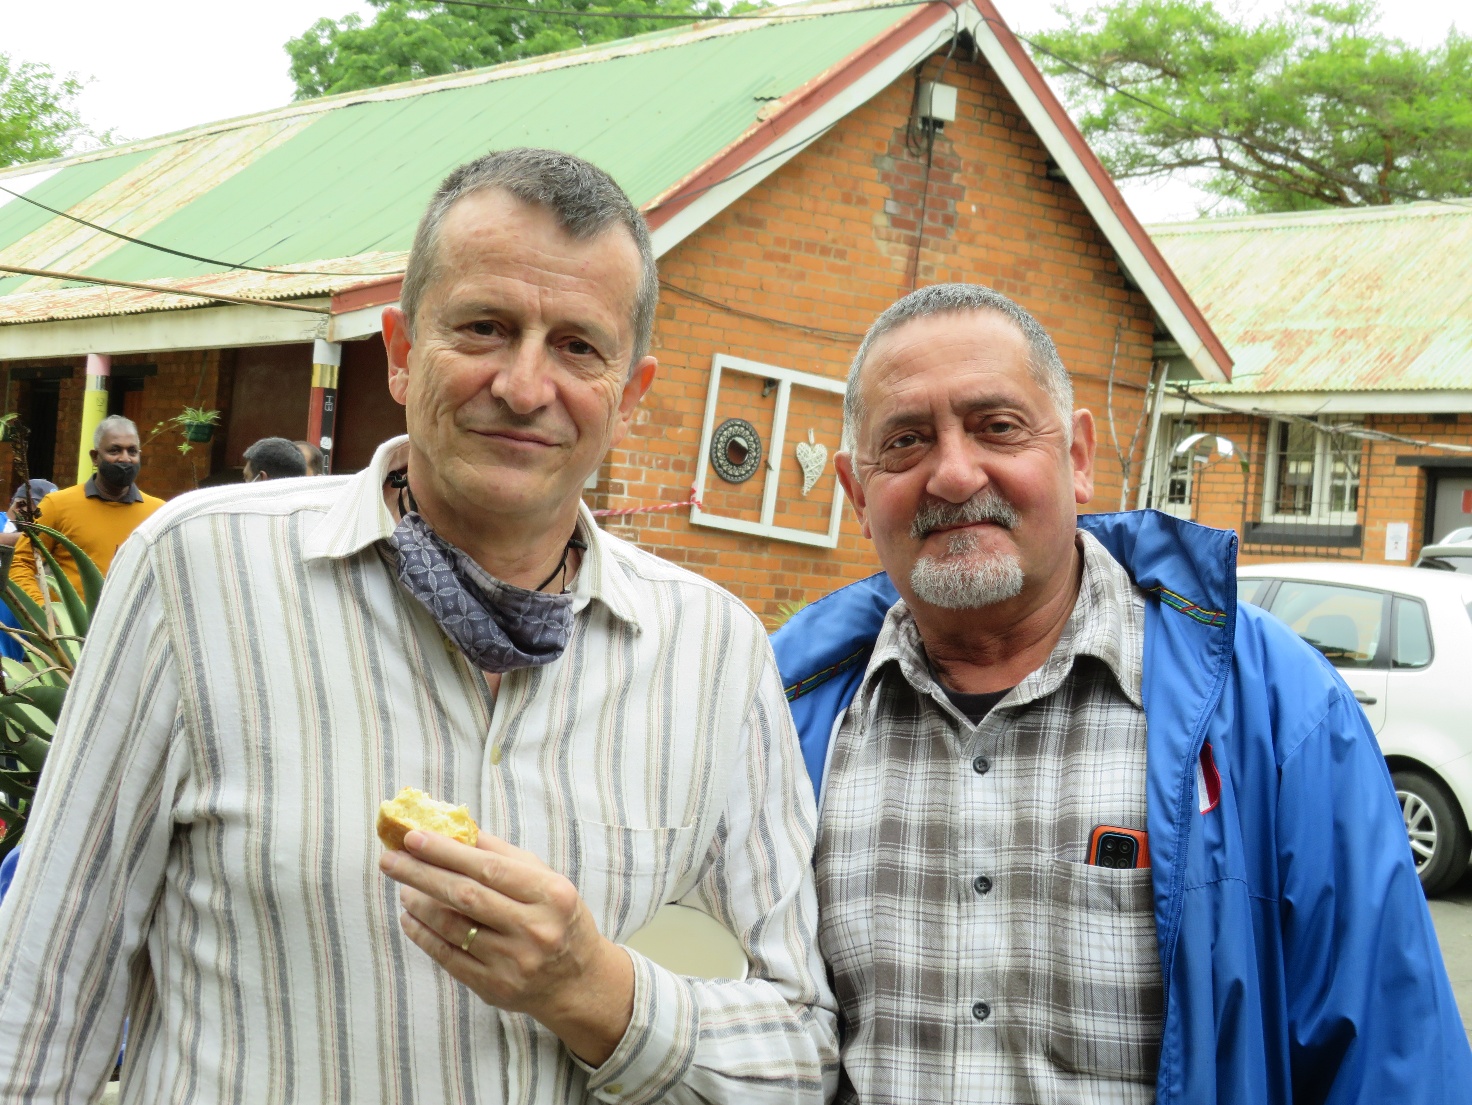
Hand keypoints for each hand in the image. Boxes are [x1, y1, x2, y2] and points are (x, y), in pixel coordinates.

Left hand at [380, 829, 634, 1065]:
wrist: (577, 981)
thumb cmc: (558, 918)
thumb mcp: (546, 880)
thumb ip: (503, 854)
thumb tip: (455, 828)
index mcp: (550, 895)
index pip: (489, 868)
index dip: (447, 852)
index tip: (414, 837)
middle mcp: (533, 928)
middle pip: (466, 896)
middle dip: (422, 874)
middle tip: (390, 859)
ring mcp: (513, 962)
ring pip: (453, 927)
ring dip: (419, 904)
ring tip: (403, 887)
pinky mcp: (494, 988)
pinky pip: (448, 957)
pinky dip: (424, 935)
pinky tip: (410, 918)